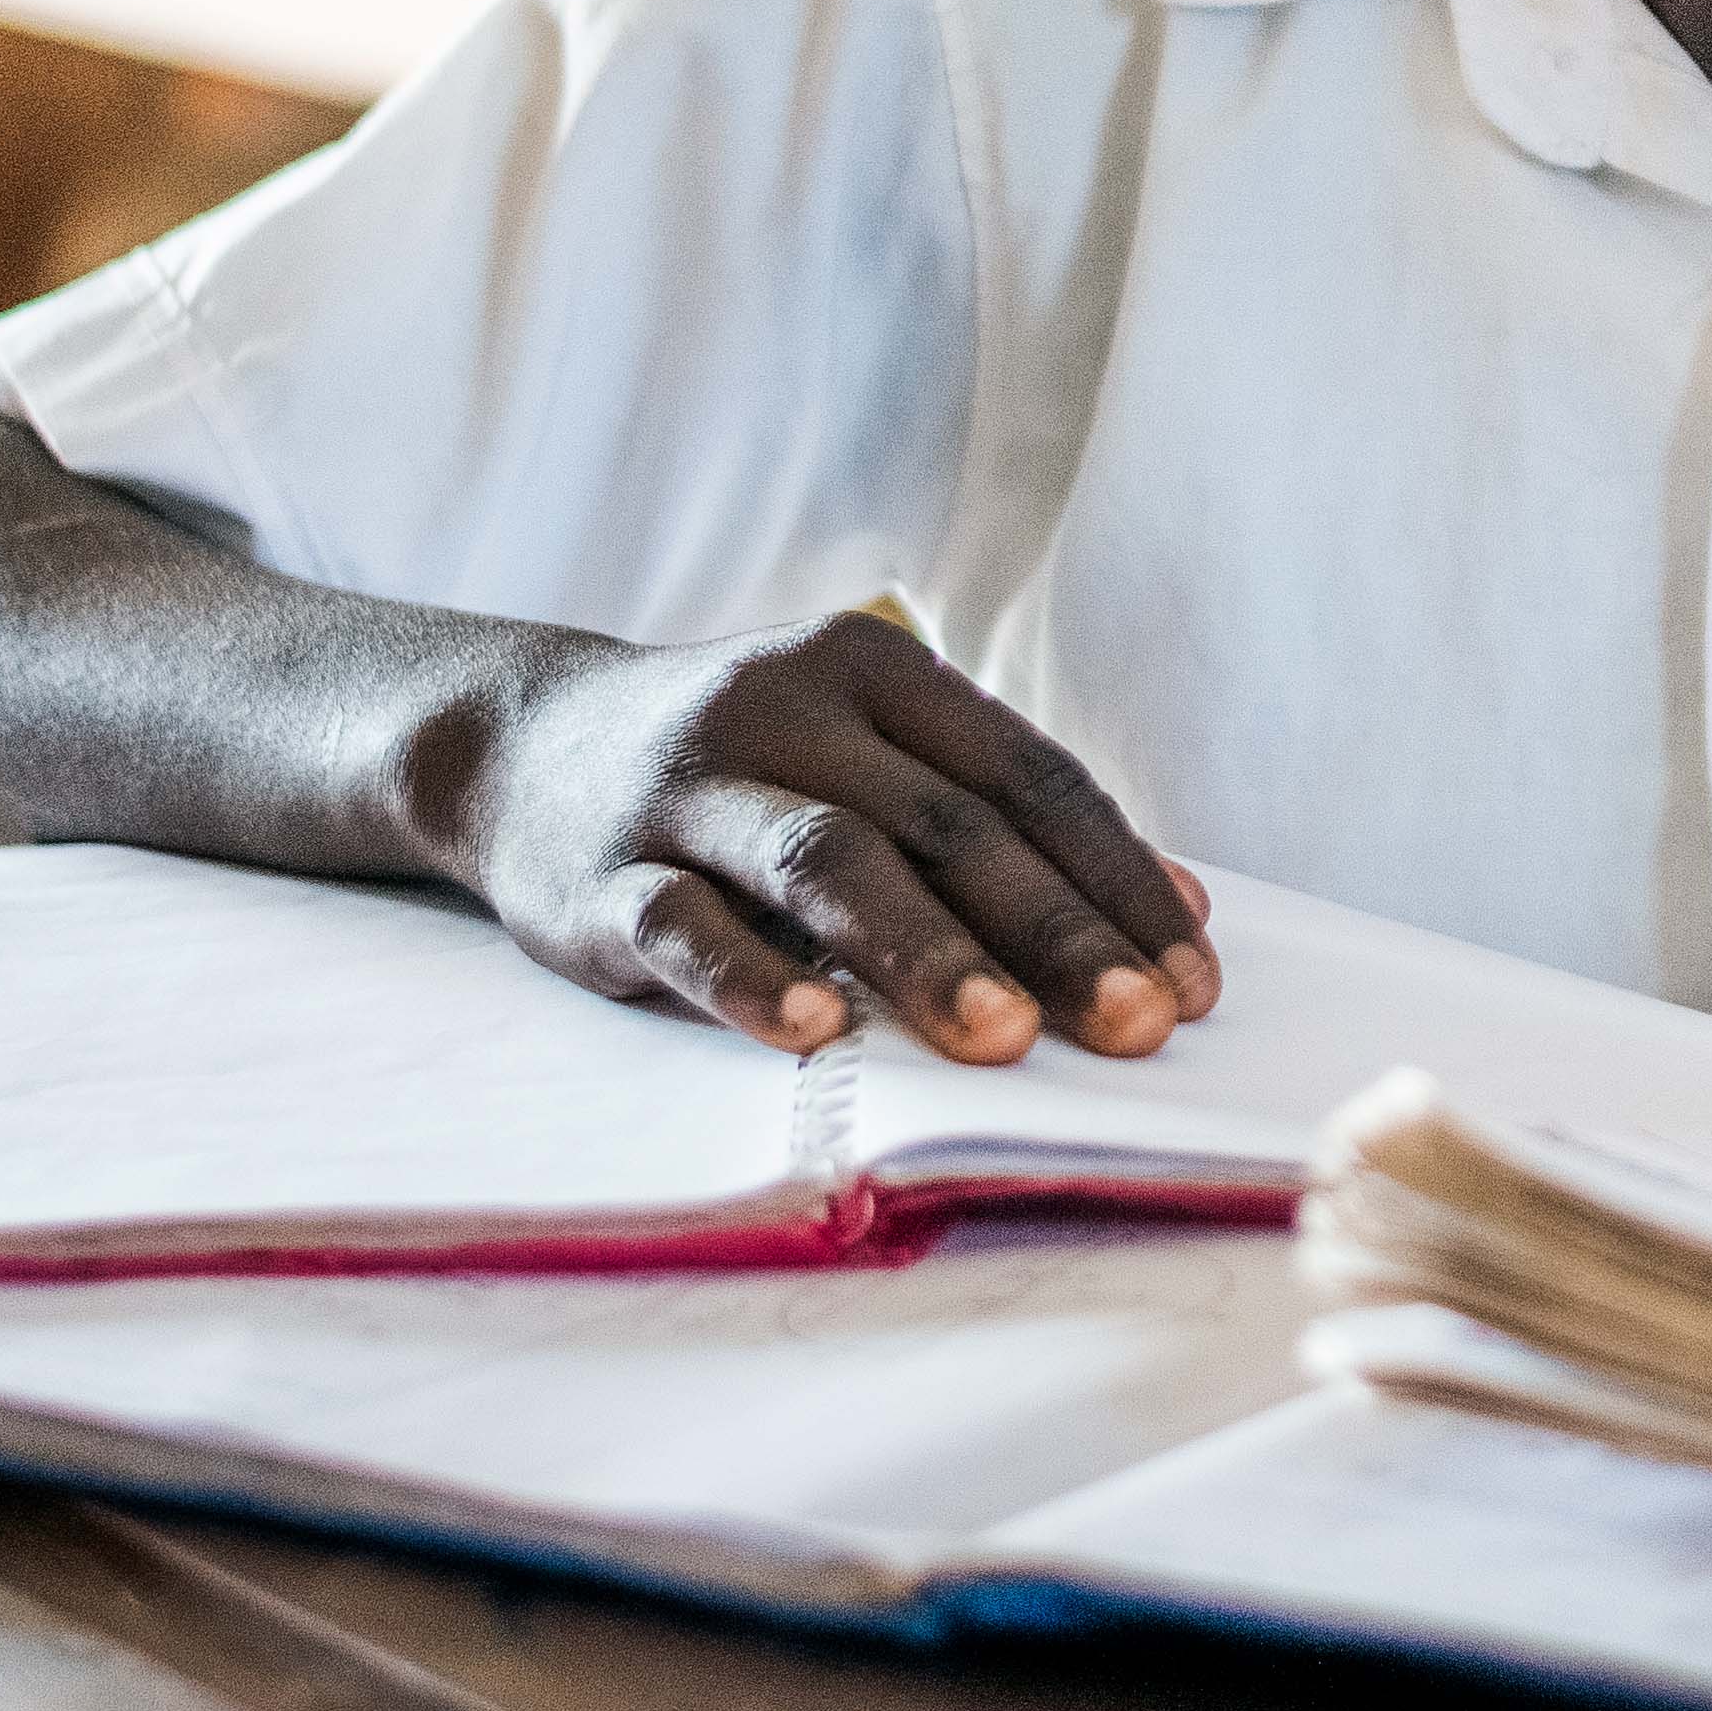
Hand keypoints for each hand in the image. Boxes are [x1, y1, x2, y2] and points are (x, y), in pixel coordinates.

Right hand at [450, 610, 1221, 1064]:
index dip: (1117, 878)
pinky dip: (750, 977)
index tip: (1191, 980)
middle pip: (947, 823)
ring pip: (826, 860)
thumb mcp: (872, 757)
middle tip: (1137, 1027)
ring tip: (1004, 1039)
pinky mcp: (600, 874)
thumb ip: (1004, 819)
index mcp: (876, 671)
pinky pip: (684, 922)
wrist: (520, 744)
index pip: (1027, 775)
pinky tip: (813, 1032)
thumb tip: (1180, 905)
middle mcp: (788, 710)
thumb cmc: (747, 769)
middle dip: (1054, 932)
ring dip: (926, 951)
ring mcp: (690, 790)